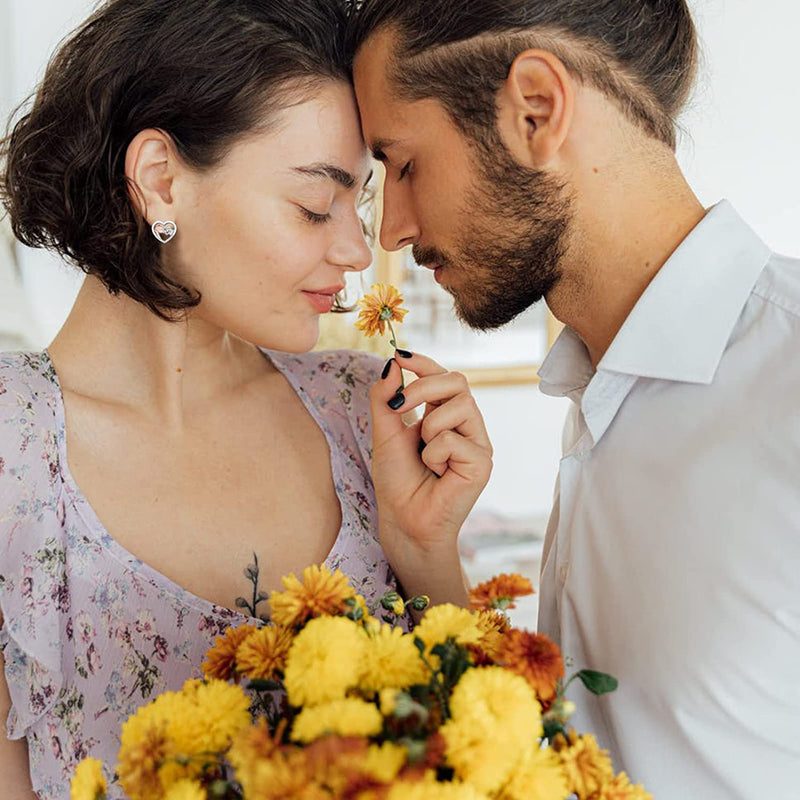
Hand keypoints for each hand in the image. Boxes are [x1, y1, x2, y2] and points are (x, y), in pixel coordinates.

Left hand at [370, 352, 492, 604]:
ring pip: (459, 406)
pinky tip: (438, 474)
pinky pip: (454, 440)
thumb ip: (386, 399)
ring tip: (425, 456)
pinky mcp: (482, 462)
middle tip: (398, 406)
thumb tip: (392, 363)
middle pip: (458, 381)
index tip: (400, 355)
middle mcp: (466, 425)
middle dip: (423, 387)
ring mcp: (477, 443)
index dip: (424, 363)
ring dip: (429, 429)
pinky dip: (435, 455)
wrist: (403, 520)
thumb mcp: (384, 433)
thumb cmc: (398, 481)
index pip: (442, 376)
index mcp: (444, 415)